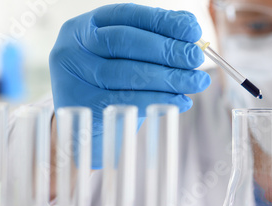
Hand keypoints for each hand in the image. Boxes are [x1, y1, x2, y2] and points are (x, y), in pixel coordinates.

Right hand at [49, 3, 210, 167]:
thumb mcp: (128, 56)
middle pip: (126, 42)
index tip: (193, 31)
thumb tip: (190, 27)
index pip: (128, 15)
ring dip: (168, 78)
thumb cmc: (112, 84)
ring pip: (127, 73)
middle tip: (196, 59)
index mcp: (87, 25)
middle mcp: (75, 46)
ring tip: (196, 82)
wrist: (87, 124)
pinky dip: (157, 100)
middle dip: (167, 50)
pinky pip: (125, 100)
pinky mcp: (83, 104)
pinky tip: (180, 101)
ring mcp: (74, 75)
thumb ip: (155, 38)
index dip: (163, 22)